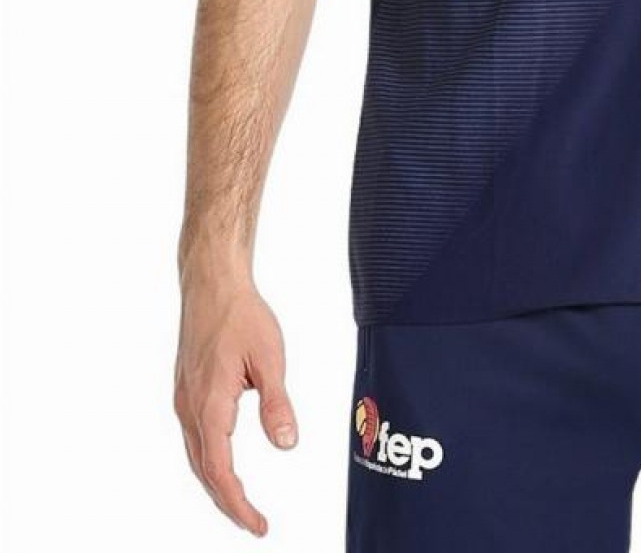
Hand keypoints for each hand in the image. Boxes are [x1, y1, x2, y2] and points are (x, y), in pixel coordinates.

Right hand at [173, 274, 297, 535]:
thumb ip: (277, 404)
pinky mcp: (186, 391)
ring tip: (242, 503)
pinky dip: (209, 460)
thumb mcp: (270, 358)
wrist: (212, 285)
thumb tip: (287, 445)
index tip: (259, 525)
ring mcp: (184, 400)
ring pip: (197, 456)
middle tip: (256, 523)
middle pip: (204, 471)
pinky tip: (223, 463)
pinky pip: (195, 438)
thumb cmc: (243, 316)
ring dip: (217, 483)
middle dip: (229, 502)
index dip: (238, 504)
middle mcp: (189, 408)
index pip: (220, 471)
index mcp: (209, 405)